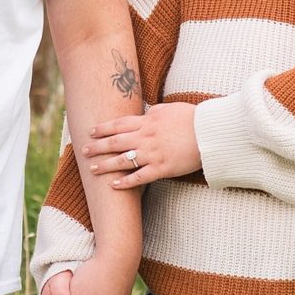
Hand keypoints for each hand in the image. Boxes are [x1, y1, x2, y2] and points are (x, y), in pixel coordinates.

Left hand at [82, 103, 199, 190]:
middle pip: (115, 142)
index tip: (91, 132)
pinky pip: (139, 177)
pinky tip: (113, 185)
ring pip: (122, 160)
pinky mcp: (162, 168)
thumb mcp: (169, 109)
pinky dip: (125, 182)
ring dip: (105, 164)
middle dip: (97, 147)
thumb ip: (154, 112)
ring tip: (92, 169)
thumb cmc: (193, 118)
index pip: (119, 124)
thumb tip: (145, 113)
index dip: (103, 128)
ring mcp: (152, 154)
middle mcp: (146, 137)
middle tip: (84, 151)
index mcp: (148, 121)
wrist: (210, 133)